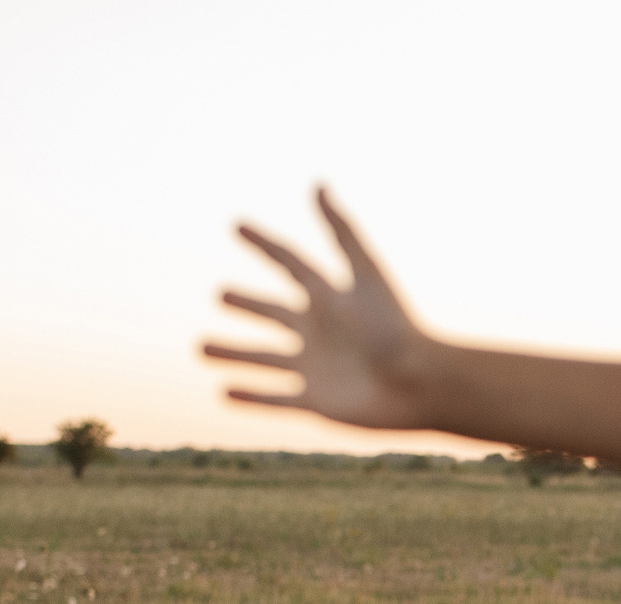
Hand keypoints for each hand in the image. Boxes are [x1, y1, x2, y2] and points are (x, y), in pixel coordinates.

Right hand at [205, 188, 442, 430]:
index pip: (290, 263)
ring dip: (233, 353)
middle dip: (248, 304)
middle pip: (274, 314)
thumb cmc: (396, 328)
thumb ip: (342, 231)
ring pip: (264, 359)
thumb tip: (318, 184)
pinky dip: (250, 396)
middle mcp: (318, 332)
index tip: (237, 225)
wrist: (420, 383)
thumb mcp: (366, 274)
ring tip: (200, 347)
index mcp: (328, 298)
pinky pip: (276, 400)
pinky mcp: (316, 402)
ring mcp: (315, 368)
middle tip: (221, 294)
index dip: (265, 244)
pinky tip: (224, 390)